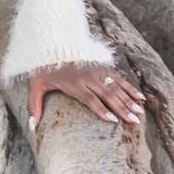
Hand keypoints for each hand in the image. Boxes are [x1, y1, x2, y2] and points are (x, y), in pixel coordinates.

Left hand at [27, 62, 145, 132]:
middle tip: (134, 121)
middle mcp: (88, 78)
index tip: (113, 120)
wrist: (52, 46)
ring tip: (139, 113)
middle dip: (122, 109)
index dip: (102, 110)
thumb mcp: (35, 87)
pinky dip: (130, 88)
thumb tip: (32, 127)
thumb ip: (34, 106)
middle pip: (108, 95)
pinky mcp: (103, 68)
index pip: (91, 99)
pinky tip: (140, 98)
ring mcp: (97, 72)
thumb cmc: (44, 70)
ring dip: (129, 100)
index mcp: (74, 85)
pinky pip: (119, 79)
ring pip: (116, 88)